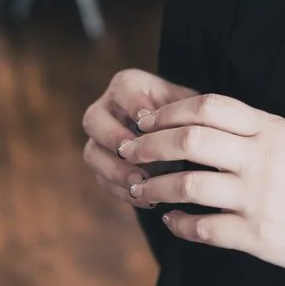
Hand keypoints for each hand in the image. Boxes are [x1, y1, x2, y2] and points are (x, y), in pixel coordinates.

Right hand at [82, 68, 199, 198]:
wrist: (182, 136)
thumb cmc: (188, 115)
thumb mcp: (191, 105)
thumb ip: (188, 109)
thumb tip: (192, 124)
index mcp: (128, 86)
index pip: (123, 89)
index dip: (133, 105)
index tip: (148, 120)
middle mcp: (107, 109)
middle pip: (93, 119)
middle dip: (112, 138)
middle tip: (132, 152)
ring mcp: (100, 140)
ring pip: (91, 154)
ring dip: (114, 170)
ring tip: (140, 182)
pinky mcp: (104, 167)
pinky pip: (102, 181)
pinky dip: (123, 191)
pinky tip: (147, 199)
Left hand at [118, 92, 284, 281]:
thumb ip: (245, 127)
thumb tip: (189, 118)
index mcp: (269, 129)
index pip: (209, 106)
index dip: (169, 110)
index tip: (145, 119)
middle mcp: (262, 159)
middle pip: (191, 140)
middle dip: (150, 144)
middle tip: (130, 151)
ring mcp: (258, 198)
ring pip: (188, 183)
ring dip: (155, 186)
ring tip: (141, 190)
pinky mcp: (256, 234)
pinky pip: (203, 227)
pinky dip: (179, 223)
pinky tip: (172, 220)